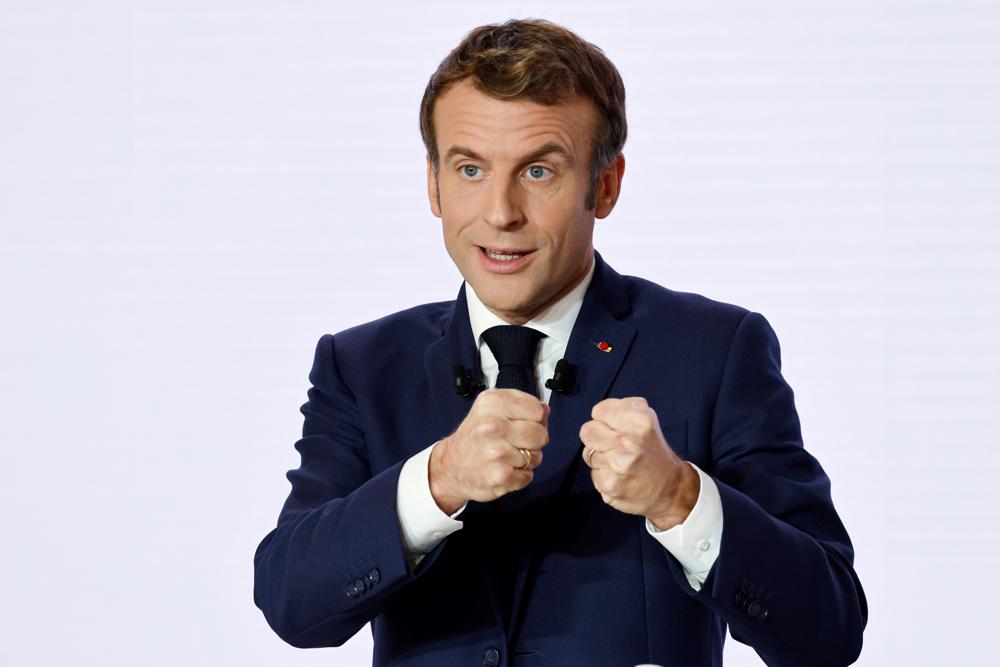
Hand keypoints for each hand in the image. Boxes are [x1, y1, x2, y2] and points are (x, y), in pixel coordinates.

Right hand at [429, 389, 549, 513]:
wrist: (450, 466)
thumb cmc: (474, 436)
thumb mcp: (490, 408)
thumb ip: (519, 405)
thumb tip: (545, 410)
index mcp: (493, 403)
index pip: (538, 410)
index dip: (535, 419)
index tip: (521, 423)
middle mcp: (493, 426)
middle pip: (541, 434)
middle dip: (534, 441)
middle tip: (515, 443)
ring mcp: (497, 452)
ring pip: (536, 457)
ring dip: (526, 460)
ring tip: (506, 457)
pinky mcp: (501, 475)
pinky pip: (528, 475)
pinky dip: (519, 476)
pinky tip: (503, 469)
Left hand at [580, 397, 698, 529]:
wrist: (671, 488)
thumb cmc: (656, 453)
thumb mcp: (648, 419)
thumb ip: (623, 408)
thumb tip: (601, 411)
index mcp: (638, 421)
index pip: (599, 410)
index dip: (606, 418)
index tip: (615, 426)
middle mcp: (627, 442)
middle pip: (587, 430)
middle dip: (597, 436)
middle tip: (614, 444)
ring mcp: (617, 466)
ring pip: (588, 453)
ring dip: (601, 457)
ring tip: (620, 461)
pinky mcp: (610, 486)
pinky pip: (594, 473)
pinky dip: (604, 475)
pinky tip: (620, 476)